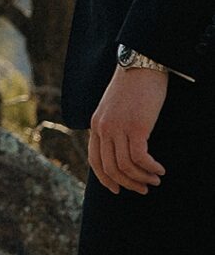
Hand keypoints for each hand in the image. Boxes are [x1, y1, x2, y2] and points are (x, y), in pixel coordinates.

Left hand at [87, 64, 168, 194]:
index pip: (95, 160)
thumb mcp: (115, 108)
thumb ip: (113, 126)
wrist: (141, 64)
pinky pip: (140, 158)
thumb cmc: (133, 86)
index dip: (106, 179)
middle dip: (127, 183)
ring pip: (125, 166)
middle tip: (144, 189)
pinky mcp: (136, 127)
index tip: (118, 189)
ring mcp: (118, 128)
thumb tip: (121, 148)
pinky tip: (160, 169)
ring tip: (155, 179)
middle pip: (110, 168)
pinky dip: (150, 167)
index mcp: (95, 124)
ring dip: (142, 177)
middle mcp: (103, 128)